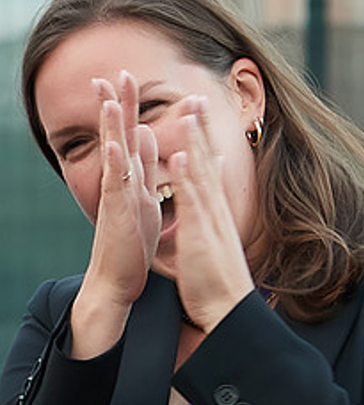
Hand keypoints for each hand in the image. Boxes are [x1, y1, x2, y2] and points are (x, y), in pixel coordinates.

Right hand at [69, 71, 162, 357]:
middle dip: (116, 104)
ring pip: (113, 154)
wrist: (115, 281)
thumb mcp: (142, 198)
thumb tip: (143, 134)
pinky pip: (116, 184)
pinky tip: (114, 143)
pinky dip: (115, 162)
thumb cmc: (129, 245)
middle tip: (113, 73)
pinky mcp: (118, 213)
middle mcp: (120, 182)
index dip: (125, 106)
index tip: (121, 78)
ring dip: (110, 126)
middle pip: (116, 135)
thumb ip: (142, 167)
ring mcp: (117, 196)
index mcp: (130, 177)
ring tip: (108, 97)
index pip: (126, 133)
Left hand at [165, 94, 256, 333]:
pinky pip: (193, 200)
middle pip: (205, 161)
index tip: (192, 117)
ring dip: (195, 140)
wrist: (221, 307)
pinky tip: (182, 155)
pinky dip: (188, 176)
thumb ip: (193, 225)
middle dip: (200, 129)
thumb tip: (188, 217)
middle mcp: (211, 208)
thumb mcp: (199, 244)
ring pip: (200, 171)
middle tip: (196, 97)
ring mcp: (208, 217)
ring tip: (189, 111)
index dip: (198, 143)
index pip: (202, 170)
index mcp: (207, 211)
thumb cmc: (208, 280)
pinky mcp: (200, 231)